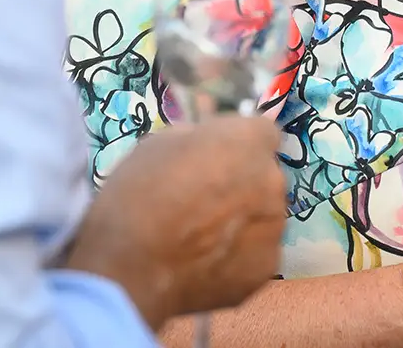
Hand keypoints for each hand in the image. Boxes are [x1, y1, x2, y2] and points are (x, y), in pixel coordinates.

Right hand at [62, 115, 286, 329]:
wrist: (129, 270)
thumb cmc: (137, 197)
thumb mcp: (159, 144)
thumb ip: (200, 139)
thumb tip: (210, 141)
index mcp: (249, 141)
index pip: (262, 132)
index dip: (238, 145)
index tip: (217, 158)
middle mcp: (272, 181)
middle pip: (265, 175)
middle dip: (242, 182)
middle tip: (204, 199)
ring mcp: (273, 228)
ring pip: (263, 216)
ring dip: (242, 220)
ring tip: (201, 238)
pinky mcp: (266, 268)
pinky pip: (256, 253)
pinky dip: (237, 256)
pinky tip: (204, 263)